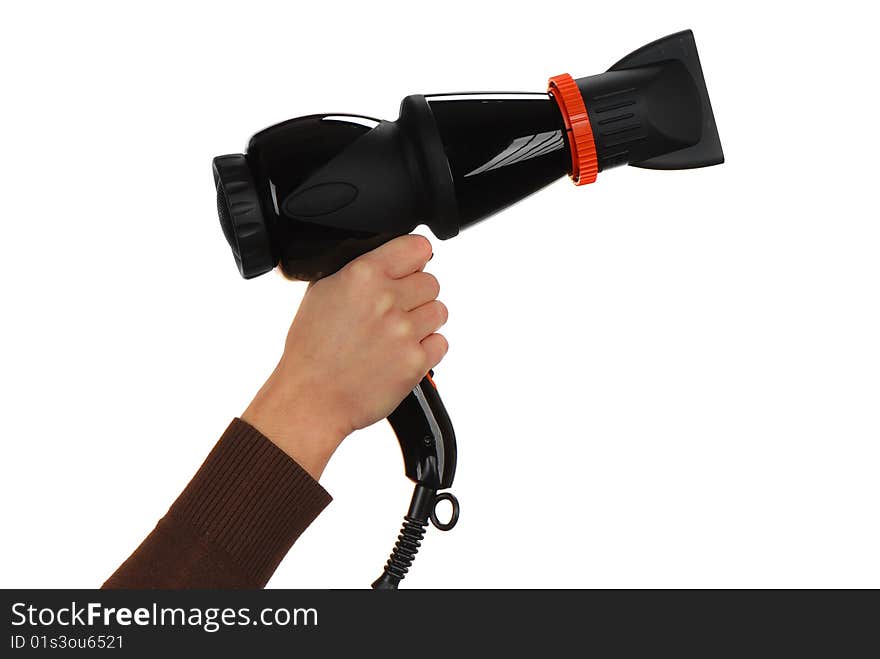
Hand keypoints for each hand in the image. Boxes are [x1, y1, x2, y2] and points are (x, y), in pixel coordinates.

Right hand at [242, 235, 447, 477]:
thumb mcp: (322, 293)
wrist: (311, 399)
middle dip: (416, 295)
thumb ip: (359, 270)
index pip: (418, 247)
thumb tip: (390, 260)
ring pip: (439, 311)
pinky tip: (400, 354)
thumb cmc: (312, 350)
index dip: (415, 259)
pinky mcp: (416, 361)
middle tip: (393, 312)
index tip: (411, 268)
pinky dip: (426, 349)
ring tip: (396, 335)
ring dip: (423, 322)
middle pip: (432, 282)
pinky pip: (441, 343)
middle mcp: (386, 299)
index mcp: (362, 274)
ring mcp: (404, 331)